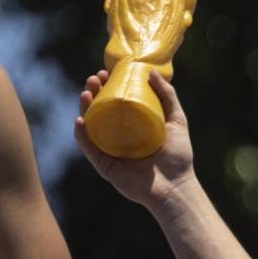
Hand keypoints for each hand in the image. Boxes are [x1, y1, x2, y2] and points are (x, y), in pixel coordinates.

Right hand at [75, 69, 196, 211]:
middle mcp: (119, 136)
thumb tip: (152, 72)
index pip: (116, 102)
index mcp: (133, 125)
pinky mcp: (104, 165)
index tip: (107, 72)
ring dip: (84, 108)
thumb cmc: (178, 156)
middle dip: (94, 92)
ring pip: (90, 126)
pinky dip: (82, 135)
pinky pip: (89, 148)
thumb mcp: (177, 120)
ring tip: (86, 92)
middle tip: (94, 78)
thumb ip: (168, 97)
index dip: (109, 86)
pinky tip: (80, 120)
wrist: (175, 186)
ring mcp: (110, 150)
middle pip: (100, 110)